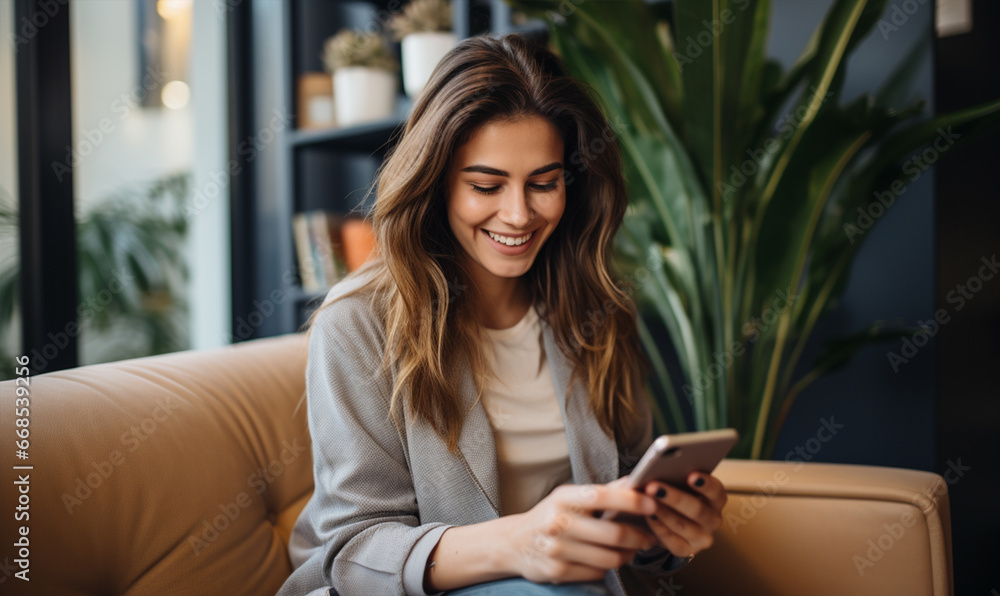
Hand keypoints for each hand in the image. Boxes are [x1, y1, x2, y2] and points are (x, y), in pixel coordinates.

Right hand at [504, 481, 659, 583]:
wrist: (514, 542)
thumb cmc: (551, 515)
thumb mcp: (571, 498)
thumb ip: (604, 492)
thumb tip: (636, 480)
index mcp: (563, 498)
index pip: (601, 496)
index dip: (630, 501)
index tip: (652, 504)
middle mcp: (557, 522)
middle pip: (613, 533)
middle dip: (639, 536)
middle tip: (650, 536)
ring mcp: (556, 548)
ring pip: (610, 557)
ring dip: (627, 555)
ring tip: (631, 549)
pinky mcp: (557, 571)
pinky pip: (597, 572)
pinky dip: (608, 567)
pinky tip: (606, 559)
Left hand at [640, 472, 726, 557]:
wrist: (667, 517)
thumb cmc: (674, 491)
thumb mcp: (679, 482)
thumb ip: (676, 475)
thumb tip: (661, 467)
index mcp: (716, 499)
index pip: (717, 491)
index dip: (705, 484)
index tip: (691, 475)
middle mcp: (713, 520)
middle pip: (698, 510)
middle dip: (674, 497)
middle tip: (654, 486)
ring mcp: (702, 538)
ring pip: (684, 526)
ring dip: (663, 513)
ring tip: (646, 501)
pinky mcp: (687, 551)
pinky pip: (673, 541)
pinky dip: (659, 528)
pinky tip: (648, 516)